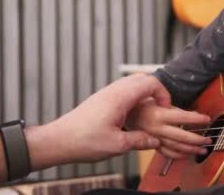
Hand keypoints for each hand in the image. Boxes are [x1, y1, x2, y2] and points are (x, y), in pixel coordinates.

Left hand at [34, 73, 170, 165]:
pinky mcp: (101, 99)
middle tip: (161, 107)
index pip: (151, 82)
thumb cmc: (83, 141)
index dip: (163, 94)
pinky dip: (134, 98)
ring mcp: (106, 93)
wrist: (58, 140)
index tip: (165, 108)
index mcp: (120, 97)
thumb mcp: (117, 145)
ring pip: (132, 83)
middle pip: (143, 78)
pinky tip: (132, 116)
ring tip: (148, 113)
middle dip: (156, 90)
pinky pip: (123, 90)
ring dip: (145, 94)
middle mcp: (114, 90)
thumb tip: (154, 141)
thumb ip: (139, 141)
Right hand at [125, 75, 211, 158]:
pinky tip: (188, 154)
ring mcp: (154, 138)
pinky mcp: (151, 144)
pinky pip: (167, 153)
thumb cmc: (140, 102)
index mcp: (159, 115)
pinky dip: (179, 155)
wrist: (122, 112)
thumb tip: (191, 114)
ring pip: (176, 147)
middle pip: (182, 137)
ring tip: (203, 149)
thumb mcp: (156, 98)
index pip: (182, 117)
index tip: (207, 119)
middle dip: (197, 139)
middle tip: (209, 139)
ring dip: (191, 150)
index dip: (197, 119)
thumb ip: (173, 107)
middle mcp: (157, 129)